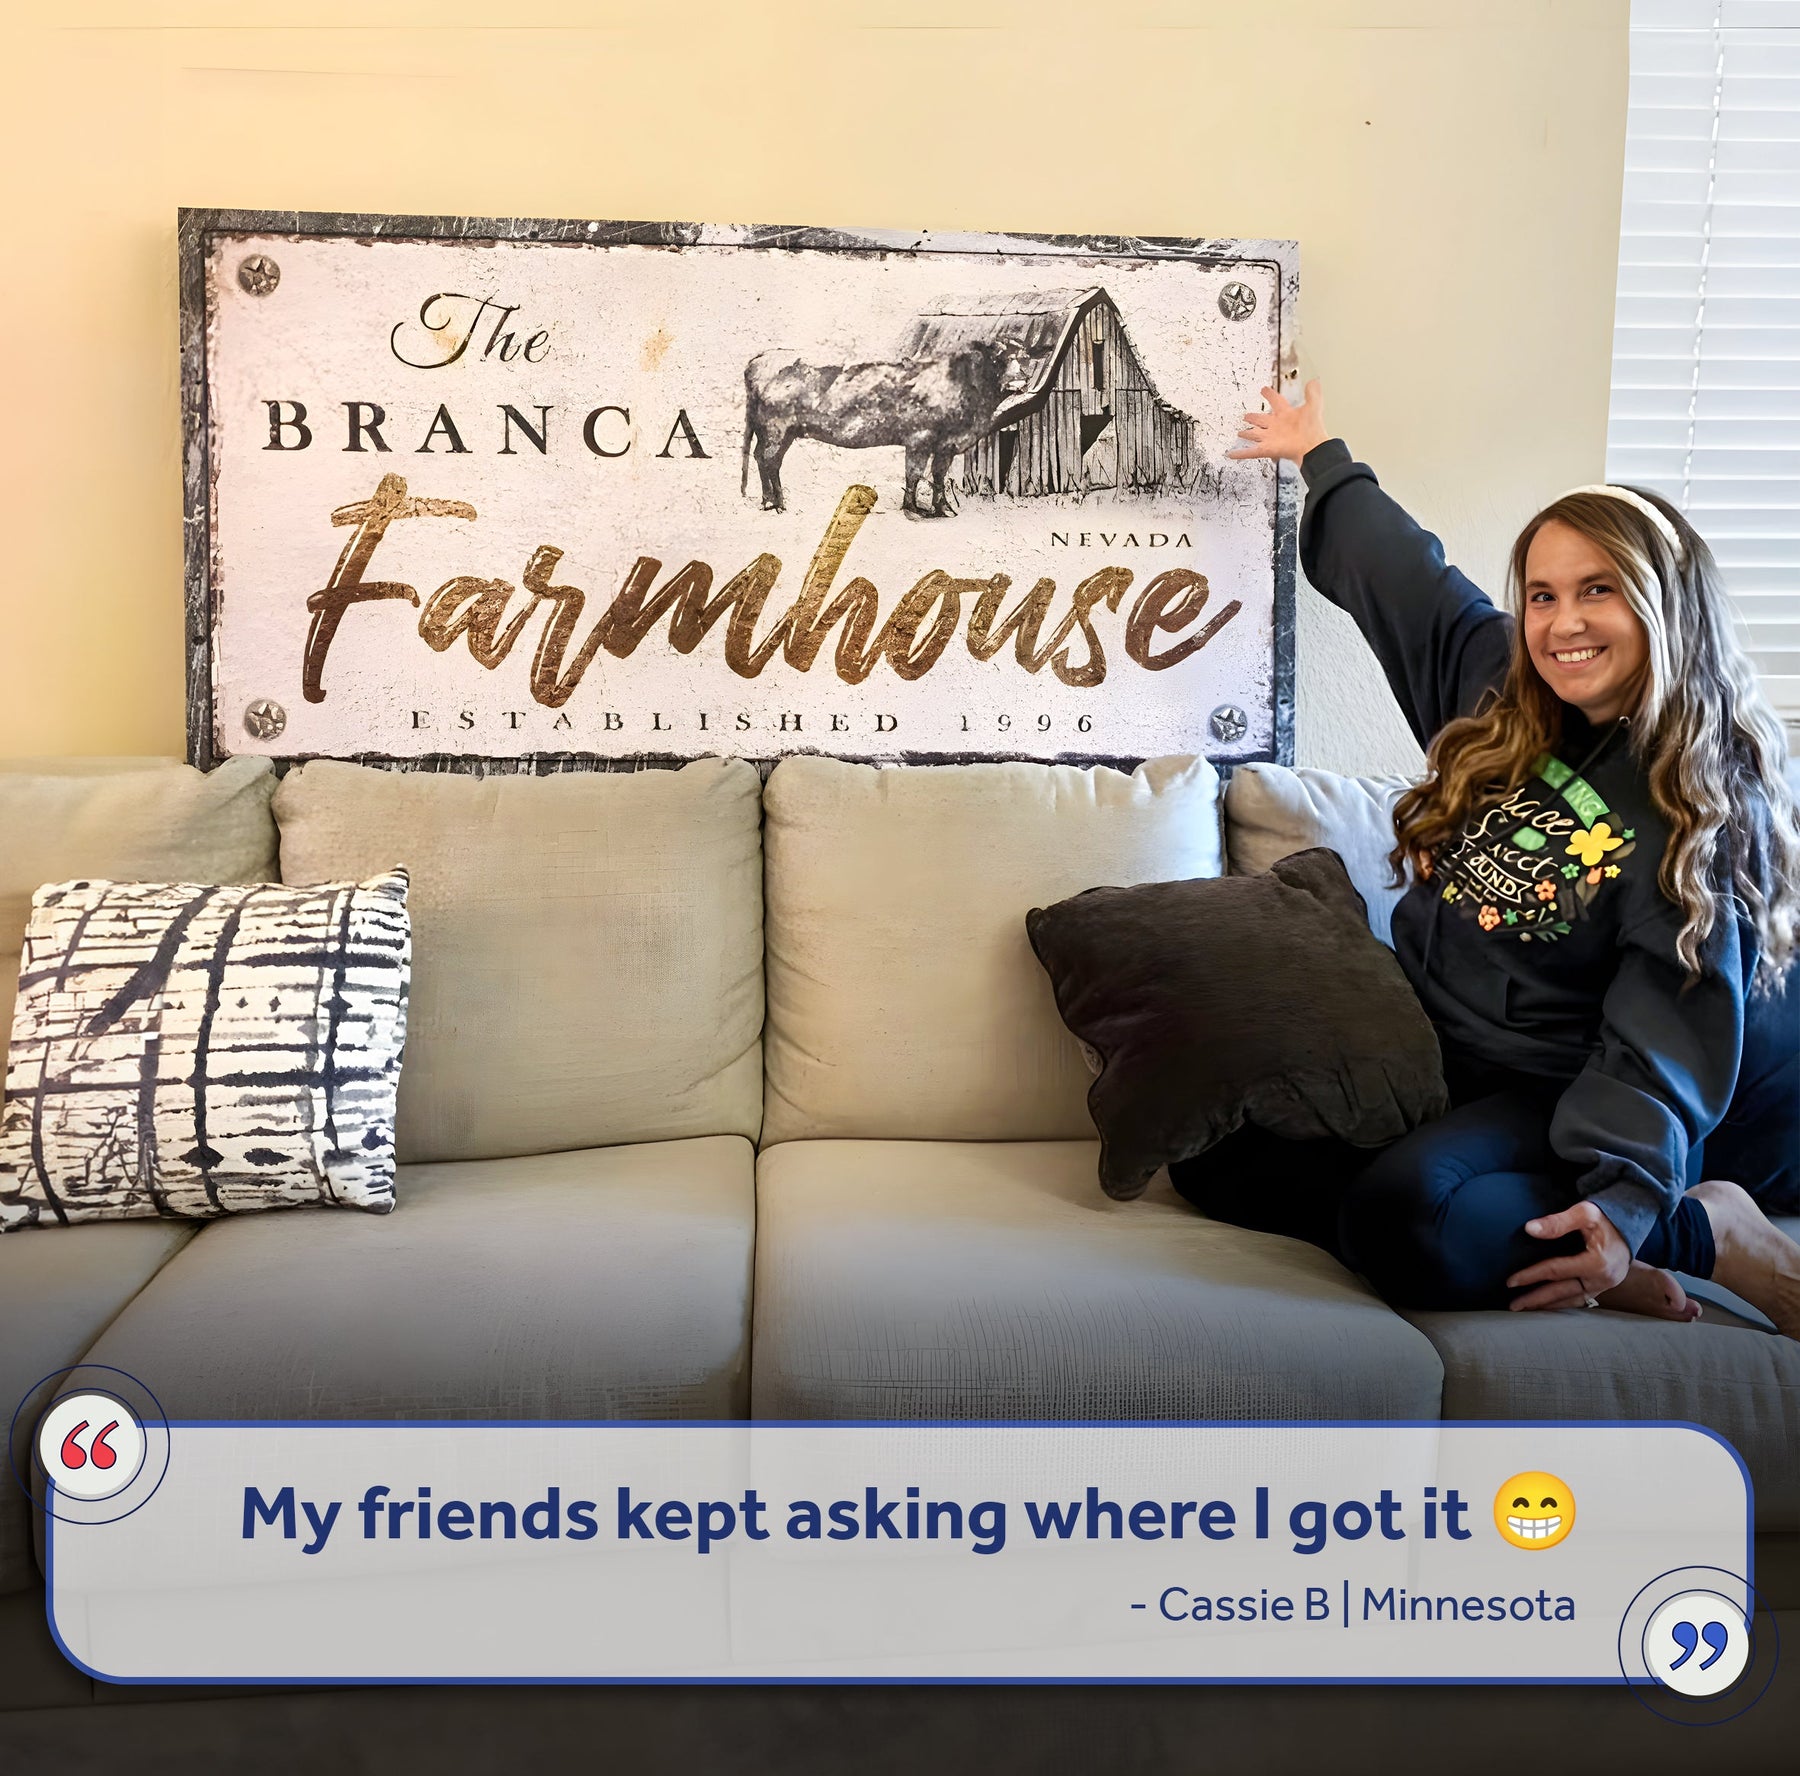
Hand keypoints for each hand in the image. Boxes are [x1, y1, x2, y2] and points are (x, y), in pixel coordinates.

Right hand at [1226, 378, 1328, 464]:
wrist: (1311, 447)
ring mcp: (1270, 438)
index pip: (1276, 401)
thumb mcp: (1314, 406)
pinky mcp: (1266, 449)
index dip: (1270, 395)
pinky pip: (1250, 451)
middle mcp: (1276, 426)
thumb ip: (1312, 393)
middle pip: (1262, 420)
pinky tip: (1231, 454)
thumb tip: (1314, 381)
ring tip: (1240, 433)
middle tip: (1247, 416)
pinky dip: (1240, 453)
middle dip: (1254, 418)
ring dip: (1247, 434)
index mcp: (1286, 415)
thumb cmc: (1312, 429)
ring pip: (1254, 434)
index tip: (1264, 390)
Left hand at [1506, 1201, 1631, 1309]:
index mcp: (1596, 1263)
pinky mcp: (1603, 1288)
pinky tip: (1547, 1306)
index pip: (1556, 1271)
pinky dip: (1561, 1304)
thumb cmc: (1606, 1219)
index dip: (1531, 1276)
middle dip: (1535, 1300)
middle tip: (1512, 1306)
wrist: (1629, 1228)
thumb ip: (1558, 1222)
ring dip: (1547, 1306)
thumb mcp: (1585, 1213)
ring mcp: (1603, 1287)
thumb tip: (1530, 1229)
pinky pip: (1579, 1300)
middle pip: (1561, 1292)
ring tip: (1525, 1309)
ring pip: (1570, 1300)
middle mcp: (1601, 1279)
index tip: (1510, 1281)